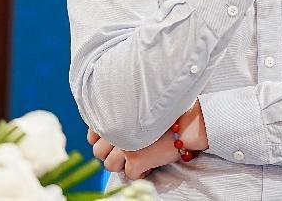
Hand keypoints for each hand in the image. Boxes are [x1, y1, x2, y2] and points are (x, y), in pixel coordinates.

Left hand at [85, 101, 208, 179]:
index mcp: (116, 114)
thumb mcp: (143, 107)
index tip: (114, 142)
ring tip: (139, 156)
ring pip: (110, 165)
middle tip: (128, 150)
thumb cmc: (170, 112)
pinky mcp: (136, 160)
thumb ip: (124, 115)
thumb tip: (110, 131)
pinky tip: (149, 164)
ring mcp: (124, 145)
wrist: (189, 122)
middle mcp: (116, 129)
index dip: (101, 141)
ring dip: (123, 164)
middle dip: (111, 154)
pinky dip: (139, 172)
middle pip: (99, 152)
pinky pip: (128, 174)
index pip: (92, 135)